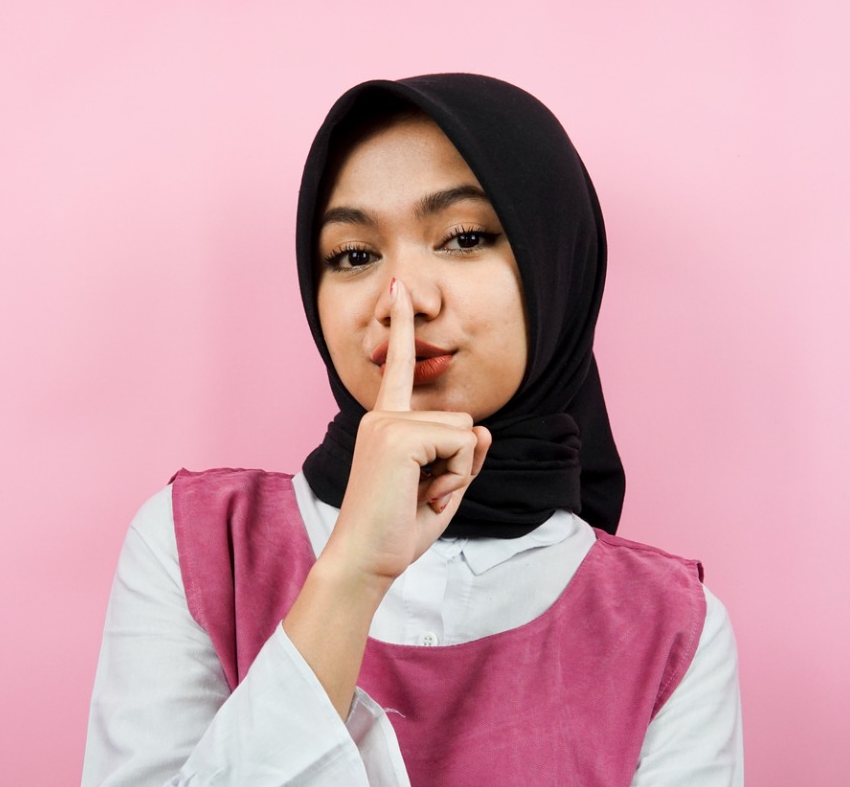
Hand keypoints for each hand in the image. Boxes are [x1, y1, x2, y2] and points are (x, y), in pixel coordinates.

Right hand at [322, 278, 492, 584]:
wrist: (365, 561)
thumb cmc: (397, 529)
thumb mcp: (442, 487)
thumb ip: (463, 455)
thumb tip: (483, 428)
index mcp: (386, 423)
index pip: (399, 367)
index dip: (401, 326)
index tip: (398, 287)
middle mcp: (382, 416)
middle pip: (462, 419)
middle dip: (460, 462)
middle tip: (424, 494)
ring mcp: (387, 423)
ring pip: (464, 431)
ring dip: (457, 472)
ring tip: (420, 496)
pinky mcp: (397, 436)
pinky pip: (460, 444)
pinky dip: (455, 476)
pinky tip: (423, 495)